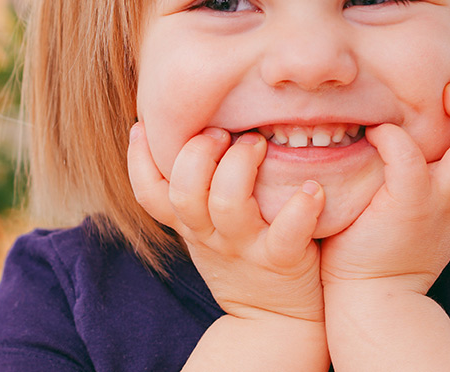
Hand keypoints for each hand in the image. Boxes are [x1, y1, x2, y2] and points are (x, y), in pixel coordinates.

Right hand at [128, 122, 326, 322]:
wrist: (275, 323)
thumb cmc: (244, 262)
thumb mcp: (206, 233)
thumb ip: (197, 193)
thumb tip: (191, 134)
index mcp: (190, 225)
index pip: (148, 193)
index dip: (138, 160)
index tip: (143, 126)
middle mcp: (210, 235)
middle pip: (184, 191)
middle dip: (198, 152)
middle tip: (222, 132)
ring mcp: (244, 248)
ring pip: (227, 205)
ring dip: (241, 166)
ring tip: (259, 143)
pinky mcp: (281, 261)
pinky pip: (287, 234)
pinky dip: (301, 208)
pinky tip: (312, 189)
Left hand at [320, 68, 449, 294]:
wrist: (374, 299)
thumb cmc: (384, 250)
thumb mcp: (418, 210)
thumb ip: (425, 177)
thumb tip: (408, 135)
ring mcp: (439, 201)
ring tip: (442, 94)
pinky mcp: (407, 206)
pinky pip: (409, 158)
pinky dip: (395, 137)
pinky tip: (377, 132)